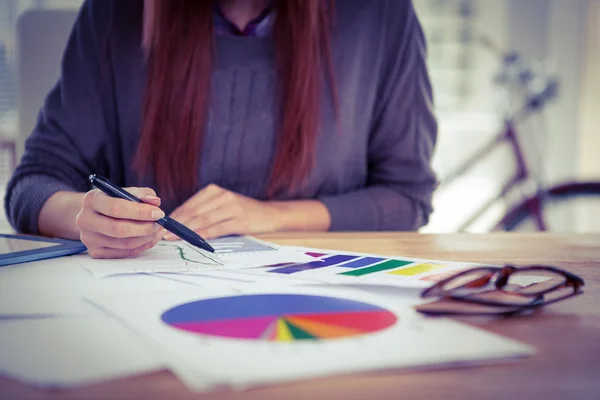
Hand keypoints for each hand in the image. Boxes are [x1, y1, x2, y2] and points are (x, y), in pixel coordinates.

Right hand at [75, 187, 165, 258]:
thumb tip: (156, 202)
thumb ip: (142, 194)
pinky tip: (150, 237)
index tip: (158, 213)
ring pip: (125, 244)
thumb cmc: (113, 201)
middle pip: (119, 229)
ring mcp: (89, 239)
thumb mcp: (125, 192)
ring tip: (157, 230)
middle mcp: (85, 220)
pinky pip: (125, 253)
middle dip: (145, 227)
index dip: (141, 212)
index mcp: (91, 200)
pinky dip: (142, 246)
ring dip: (147, 238)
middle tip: (159, 224)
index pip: (117, 208)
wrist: (94, 215)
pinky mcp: (95, 252)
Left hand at [164, 184, 282, 239]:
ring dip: (186, 231)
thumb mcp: (222, 206)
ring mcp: (232, 207)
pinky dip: (204, 235)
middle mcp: (222, 196)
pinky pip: (217, 228)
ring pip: (203, 220)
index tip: (161, 227)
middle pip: (194, 212)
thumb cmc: (242, 212)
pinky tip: (194, 240)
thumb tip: (178, 224)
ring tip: (173, 239)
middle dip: (176, 225)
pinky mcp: (240, 220)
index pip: (189, 205)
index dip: (174, 217)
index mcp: (214, 190)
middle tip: (162, 235)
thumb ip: (203, 211)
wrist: (270, 214)